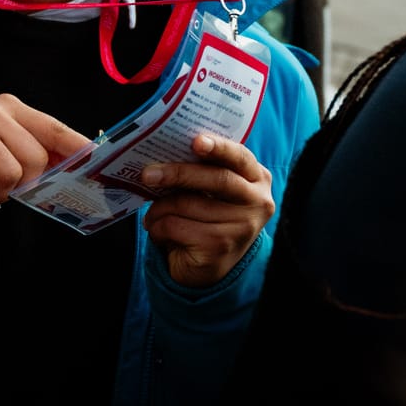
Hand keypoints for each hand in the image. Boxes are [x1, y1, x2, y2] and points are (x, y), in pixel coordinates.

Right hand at [0, 94, 91, 212]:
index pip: (53, 128)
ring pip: (11, 174)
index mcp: (11, 108)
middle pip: (35, 158)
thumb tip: (79, 167)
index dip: (76, 147)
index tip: (97, 161)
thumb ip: (39, 155)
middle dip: (23, 182)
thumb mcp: (9, 154)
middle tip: (1, 183)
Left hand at [139, 134, 274, 287]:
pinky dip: (158, 227)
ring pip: (187, 204)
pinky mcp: (220, 247)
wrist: (208, 264)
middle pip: (216, 179)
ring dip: (159, 209)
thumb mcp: (210, 188)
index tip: (196, 141)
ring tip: (153, 215)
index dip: (218, 147)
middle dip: (178, 173)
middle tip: (148, 174)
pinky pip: (176, 226)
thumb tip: (164, 156)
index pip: (239, 157)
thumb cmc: (205, 214)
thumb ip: (200, 169)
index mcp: (257, 178)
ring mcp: (242, 228)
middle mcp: (258, 202)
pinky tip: (160, 233)